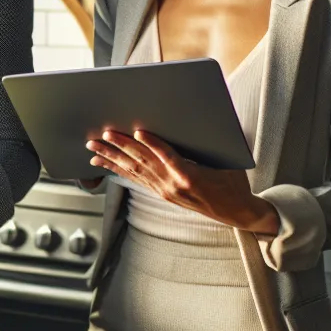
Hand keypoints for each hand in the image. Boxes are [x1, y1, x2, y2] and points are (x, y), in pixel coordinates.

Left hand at [86, 128, 277, 233]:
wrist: (236, 211)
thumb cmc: (234, 183)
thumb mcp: (227, 162)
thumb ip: (210, 144)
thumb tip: (202, 119)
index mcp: (191, 176)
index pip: (168, 156)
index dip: (152, 143)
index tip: (138, 131)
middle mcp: (174, 185)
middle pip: (144, 162)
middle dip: (121, 147)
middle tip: (103, 134)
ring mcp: (165, 191)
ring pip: (135, 171)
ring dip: (112, 158)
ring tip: (94, 148)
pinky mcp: (162, 194)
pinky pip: (136, 179)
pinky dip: (118, 170)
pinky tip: (104, 163)